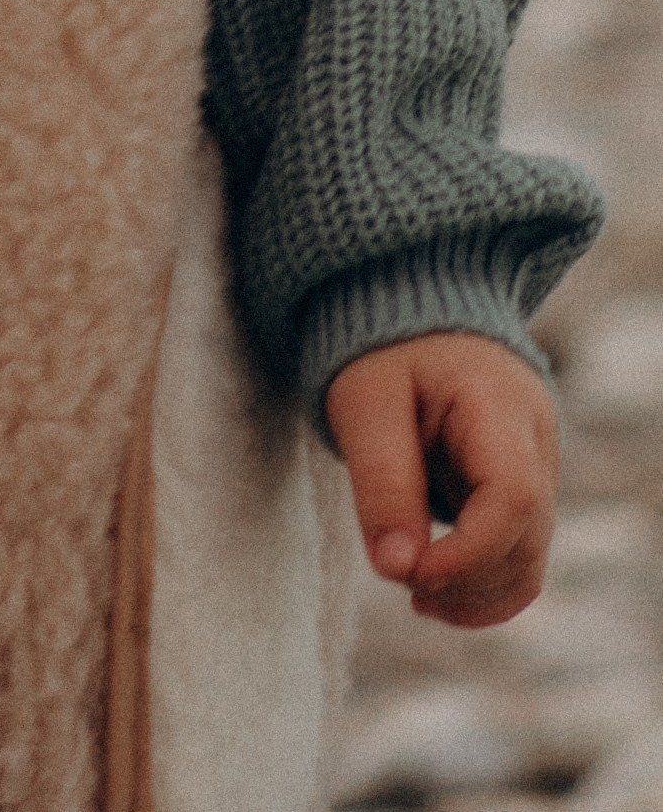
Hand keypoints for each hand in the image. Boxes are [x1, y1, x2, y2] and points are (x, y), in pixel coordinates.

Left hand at [325, 332, 556, 627]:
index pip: (514, 499)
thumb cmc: (382, 348)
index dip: (468, 556)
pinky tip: (433, 589)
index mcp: (501, 404)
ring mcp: (537, 468)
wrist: (406, 307)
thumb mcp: (364, 401)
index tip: (409, 576)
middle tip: (401, 582)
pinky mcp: (520, 489)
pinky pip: (516, 552)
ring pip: (529, 559)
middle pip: (527, 540)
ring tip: (414, 592)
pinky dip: (481, 582)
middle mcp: (536, 441)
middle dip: (465, 582)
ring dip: (475, 593)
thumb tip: (397, 569)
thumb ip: (382, 482)